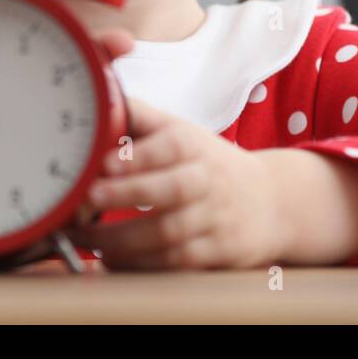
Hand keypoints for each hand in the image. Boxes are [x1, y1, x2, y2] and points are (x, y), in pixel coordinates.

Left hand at [67, 97, 285, 269]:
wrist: (273, 203)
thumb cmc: (210, 164)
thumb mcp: (183, 132)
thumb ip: (141, 117)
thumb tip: (96, 94)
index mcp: (195, 145)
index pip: (172, 146)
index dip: (139, 154)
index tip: (104, 163)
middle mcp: (208, 180)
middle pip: (171, 189)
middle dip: (126, 194)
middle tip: (86, 199)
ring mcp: (215, 218)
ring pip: (169, 233)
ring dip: (122, 239)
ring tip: (84, 238)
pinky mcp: (217, 253)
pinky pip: (176, 262)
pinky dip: (140, 264)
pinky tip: (111, 260)